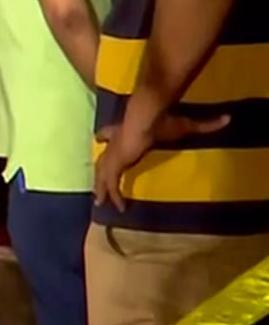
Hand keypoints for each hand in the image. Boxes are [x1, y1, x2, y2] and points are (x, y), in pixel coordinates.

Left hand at [93, 112, 229, 209]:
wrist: (146, 116)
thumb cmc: (162, 119)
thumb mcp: (185, 125)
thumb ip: (205, 125)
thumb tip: (227, 119)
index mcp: (124, 130)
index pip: (110, 133)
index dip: (106, 136)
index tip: (100, 138)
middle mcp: (114, 142)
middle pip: (102, 158)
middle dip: (99, 171)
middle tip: (96, 184)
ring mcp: (112, 154)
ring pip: (102, 174)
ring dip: (101, 187)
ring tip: (100, 202)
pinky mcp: (115, 164)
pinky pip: (112, 184)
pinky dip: (114, 195)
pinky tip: (119, 207)